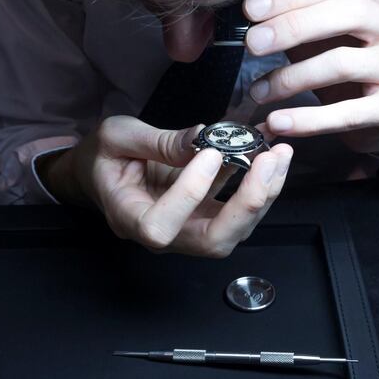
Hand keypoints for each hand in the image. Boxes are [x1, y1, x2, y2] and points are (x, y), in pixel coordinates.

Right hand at [47, 116, 292, 257]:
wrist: (100, 171)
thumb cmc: (102, 156)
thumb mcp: (117, 136)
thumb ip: (158, 141)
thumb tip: (205, 138)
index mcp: (128, 218)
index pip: (161, 226)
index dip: (190, 195)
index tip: (210, 153)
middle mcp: (163, 235)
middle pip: (212, 242)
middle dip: (247, 204)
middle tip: (268, 161)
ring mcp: (188, 228)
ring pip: (234, 230)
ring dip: (263, 194)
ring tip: (278, 154)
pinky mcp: (206, 214)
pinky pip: (239, 210)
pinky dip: (260, 184)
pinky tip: (273, 155)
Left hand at [243, 0, 378, 152]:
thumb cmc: (349, 71)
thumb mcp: (324, 39)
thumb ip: (296, 22)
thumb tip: (251, 15)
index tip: (251, 9)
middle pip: (348, 13)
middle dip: (293, 26)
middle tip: (253, 44)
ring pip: (343, 63)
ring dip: (291, 78)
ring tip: (258, 92)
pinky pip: (349, 114)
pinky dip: (307, 119)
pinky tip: (278, 122)